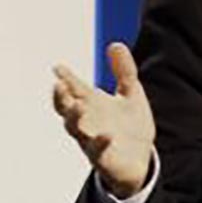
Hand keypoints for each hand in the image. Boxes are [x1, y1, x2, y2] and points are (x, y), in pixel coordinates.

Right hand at [53, 42, 155, 198]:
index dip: (65, 78)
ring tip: (78, 106)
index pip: (74, 88)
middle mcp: (88, 121)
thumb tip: (115, 44)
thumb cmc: (130, 125)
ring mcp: (92, 139)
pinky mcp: (103, 157)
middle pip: (66, 109)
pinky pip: (97, 151)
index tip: (59, 68)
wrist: (140, 158)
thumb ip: (124, 71)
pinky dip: (100, 142)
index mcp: (92, 104)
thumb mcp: (130, 93)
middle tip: (59, 85)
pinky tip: (107, 135)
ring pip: (75, 130)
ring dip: (74, 118)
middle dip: (61, 98)